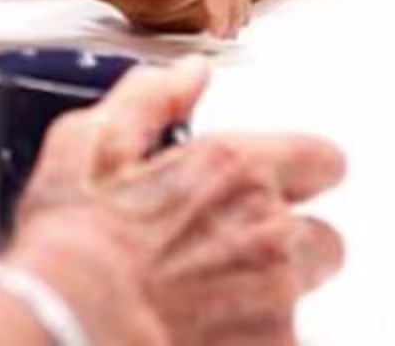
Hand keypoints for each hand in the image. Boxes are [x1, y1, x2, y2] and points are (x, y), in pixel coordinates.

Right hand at [3, 57, 344, 345]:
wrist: (71, 322)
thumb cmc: (76, 239)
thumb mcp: (89, 142)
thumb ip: (149, 98)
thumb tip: (189, 74)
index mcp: (233, 168)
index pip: (323, 160)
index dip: (300, 171)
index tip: (276, 182)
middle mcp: (269, 230)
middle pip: (324, 236)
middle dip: (286, 240)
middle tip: (226, 246)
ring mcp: (276, 296)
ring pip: (302, 290)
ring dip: (269, 288)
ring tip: (208, 290)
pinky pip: (282, 337)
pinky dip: (250, 330)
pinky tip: (202, 322)